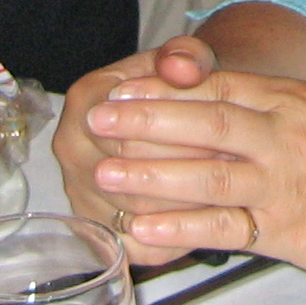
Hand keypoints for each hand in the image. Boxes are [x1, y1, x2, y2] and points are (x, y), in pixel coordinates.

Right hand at [53, 35, 225, 266]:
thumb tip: (182, 66)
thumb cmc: (180, 88)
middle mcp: (72, 150)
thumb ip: (186, 58)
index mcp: (85, 101)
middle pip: (128, 174)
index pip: (126, 131)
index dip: (178, 138)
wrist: (175, 114)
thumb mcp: (187, 61)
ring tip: (231, 194)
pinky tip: (213, 223)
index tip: (223, 138)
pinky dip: (177, 238)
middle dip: (183, 172)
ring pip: (137, 214)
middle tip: (233, 171)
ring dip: (185, 207)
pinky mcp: (100, 230)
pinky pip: (139, 246)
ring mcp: (82, 194)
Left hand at [82, 68, 305, 295]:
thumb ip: (291, 113)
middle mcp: (289, 132)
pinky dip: (182, 226)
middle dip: (144, 119)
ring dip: (149, 171)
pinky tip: (146, 228)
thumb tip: (241, 113)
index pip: (221, 86)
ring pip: (206, 170)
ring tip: (105, 172)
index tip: (123, 88)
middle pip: (203, 119)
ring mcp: (289, 180)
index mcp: (300, 100)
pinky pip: (227, 226)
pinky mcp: (293, 228)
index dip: (166, 88)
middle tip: (96, 119)